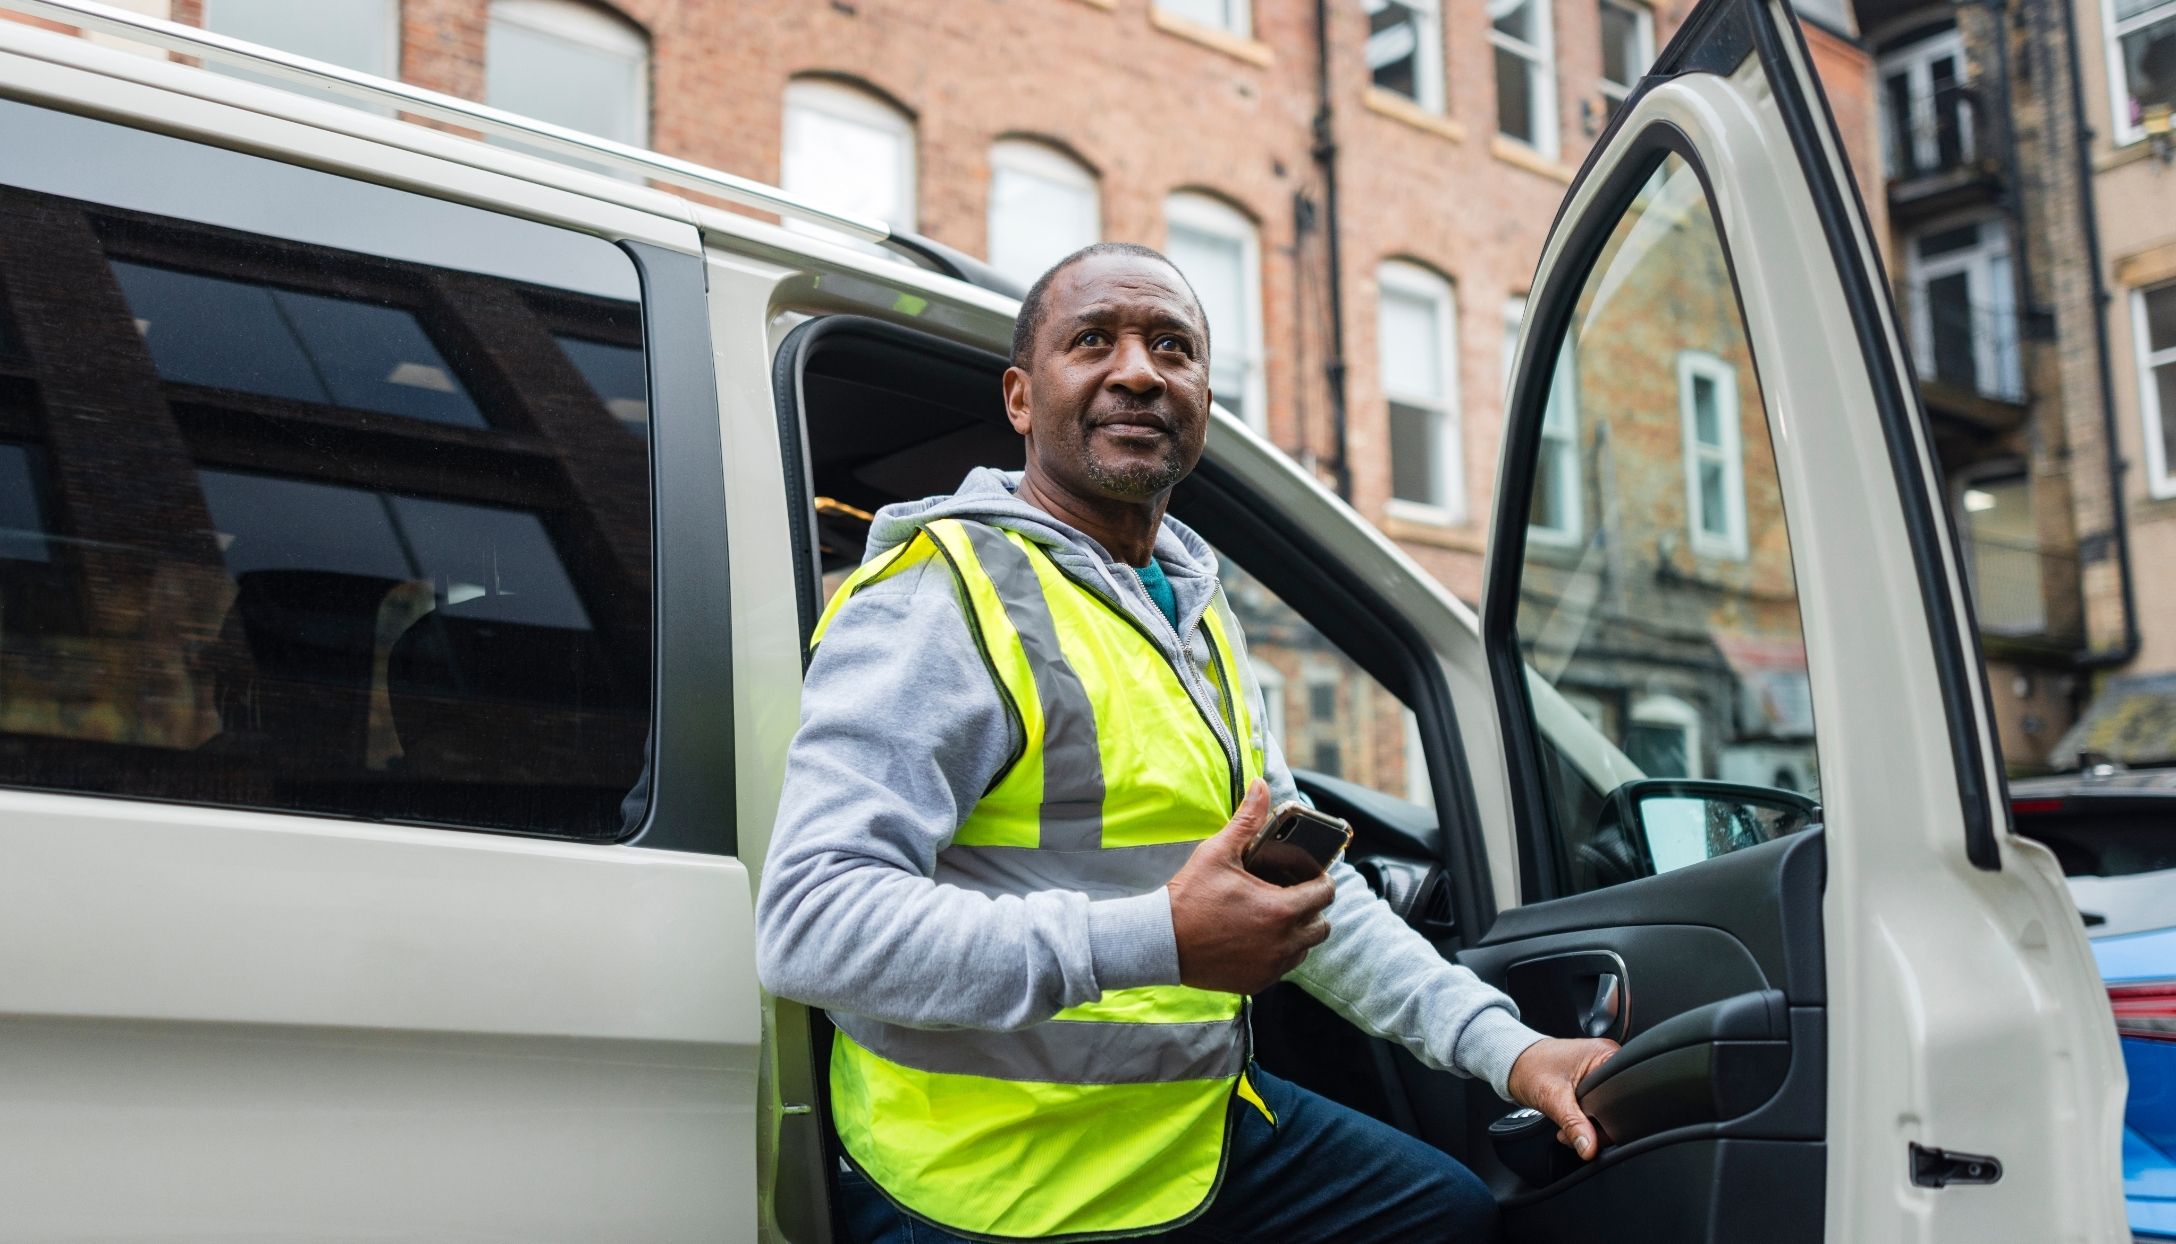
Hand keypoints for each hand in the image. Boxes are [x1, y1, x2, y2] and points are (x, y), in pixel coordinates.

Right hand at [1166, 780, 1335, 994]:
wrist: (1161, 941)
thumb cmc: (1190, 895)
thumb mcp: (1218, 852)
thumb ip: (1247, 820)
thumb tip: (1262, 786)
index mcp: (1281, 909)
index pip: (1325, 894)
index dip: (1321, 881)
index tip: (1308, 877)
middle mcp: (1283, 942)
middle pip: (1321, 926)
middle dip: (1312, 910)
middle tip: (1290, 897)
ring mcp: (1271, 966)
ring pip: (1304, 949)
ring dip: (1296, 933)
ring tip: (1273, 918)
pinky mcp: (1257, 982)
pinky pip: (1282, 967)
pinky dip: (1276, 953)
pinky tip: (1256, 938)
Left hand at [1505, 1036, 1619, 1160]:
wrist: (1512, 1063)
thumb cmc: (1529, 1067)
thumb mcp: (1553, 1098)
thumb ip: (1574, 1124)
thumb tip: (1590, 1148)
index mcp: (1605, 1054)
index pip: (1622, 1093)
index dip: (1609, 1118)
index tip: (1590, 1131)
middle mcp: (1605, 1059)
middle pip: (1615, 1105)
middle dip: (1594, 1124)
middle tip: (1573, 1131)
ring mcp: (1598, 1070)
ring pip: (1604, 1109)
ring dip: (1586, 1124)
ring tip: (1566, 1126)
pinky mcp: (1590, 1081)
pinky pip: (1595, 1106)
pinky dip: (1583, 1118)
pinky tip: (1569, 1121)